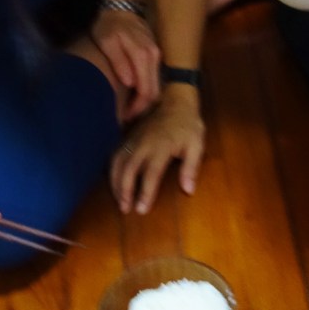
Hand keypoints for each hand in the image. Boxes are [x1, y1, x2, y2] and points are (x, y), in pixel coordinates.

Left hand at [90, 7, 160, 120]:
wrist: (121, 8)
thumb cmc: (109, 26)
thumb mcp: (107, 42)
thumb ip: (119, 62)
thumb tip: (130, 83)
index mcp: (143, 55)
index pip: (146, 90)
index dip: (137, 107)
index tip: (124, 115)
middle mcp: (155, 57)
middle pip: (155, 92)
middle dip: (142, 107)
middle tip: (125, 116)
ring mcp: (158, 56)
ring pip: (157, 86)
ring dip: (145, 100)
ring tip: (129, 108)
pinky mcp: (156, 56)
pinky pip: (155, 79)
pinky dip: (147, 90)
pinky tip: (134, 94)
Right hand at [110, 92, 204, 213]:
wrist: (174, 100)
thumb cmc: (187, 125)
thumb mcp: (196, 144)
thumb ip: (191, 168)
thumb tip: (188, 190)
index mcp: (161, 147)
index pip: (150, 174)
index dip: (145, 193)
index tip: (142, 209)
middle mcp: (143, 144)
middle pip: (128, 170)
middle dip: (124, 191)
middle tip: (126, 209)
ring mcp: (133, 140)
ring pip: (118, 164)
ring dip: (116, 183)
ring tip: (120, 201)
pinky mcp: (128, 138)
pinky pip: (115, 156)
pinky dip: (112, 171)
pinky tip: (115, 183)